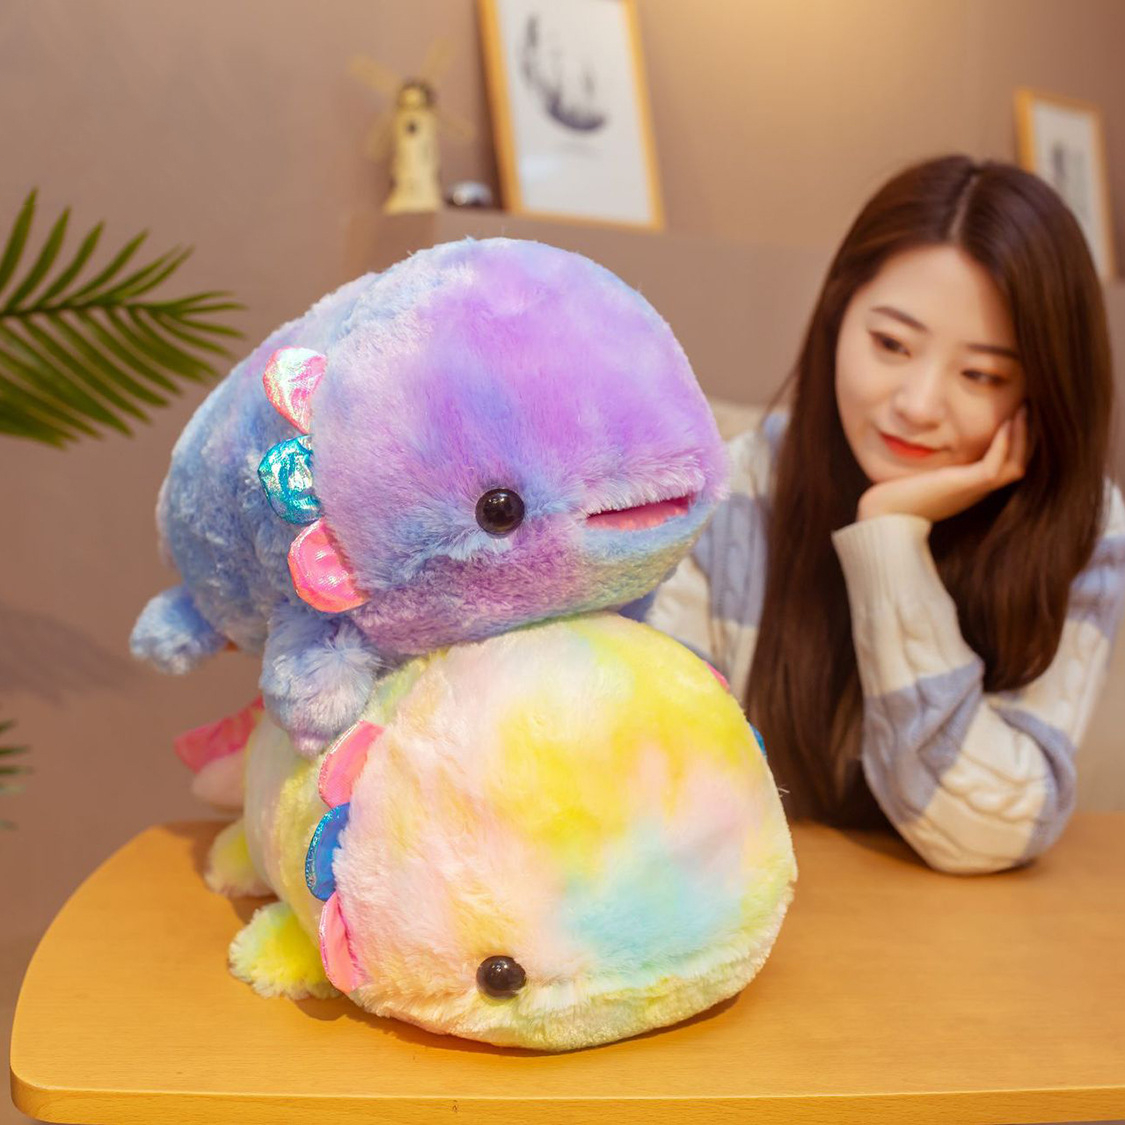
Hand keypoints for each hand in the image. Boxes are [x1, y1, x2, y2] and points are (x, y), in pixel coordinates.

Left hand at [857, 405, 1028, 523]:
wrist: (883, 516)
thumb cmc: (895, 495)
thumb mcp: (921, 472)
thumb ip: (932, 459)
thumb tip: (923, 436)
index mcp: (969, 487)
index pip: (1004, 464)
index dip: (1014, 442)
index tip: (1012, 415)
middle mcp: (976, 490)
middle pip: (1017, 464)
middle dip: (1024, 436)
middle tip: (1025, 407)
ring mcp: (972, 490)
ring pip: (1014, 465)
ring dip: (1020, 436)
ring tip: (1022, 410)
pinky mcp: (963, 485)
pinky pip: (995, 465)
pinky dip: (1004, 444)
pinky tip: (1004, 423)